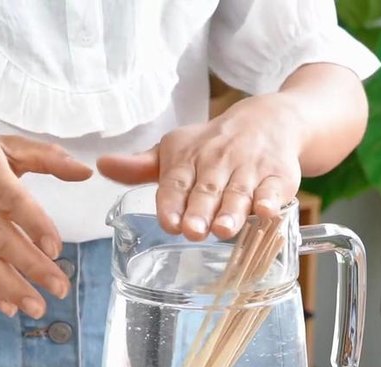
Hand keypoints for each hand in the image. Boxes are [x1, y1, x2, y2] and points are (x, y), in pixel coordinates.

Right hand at [0, 131, 92, 317]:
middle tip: (59, 287)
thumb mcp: (5, 144)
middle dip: (30, 265)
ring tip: (38, 306)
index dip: (33, 224)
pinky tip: (10, 307)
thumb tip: (84, 172)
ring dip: (11, 286)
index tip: (55, 248)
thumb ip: (47, 157)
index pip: (9, 198)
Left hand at [97, 94, 304, 240]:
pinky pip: (274, 189)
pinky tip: (266, 211)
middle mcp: (218, 161)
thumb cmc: (214, 145)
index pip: (176, 181)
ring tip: (224, 229)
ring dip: (232, 211)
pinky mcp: (279, 176)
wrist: (270, 120)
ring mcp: (250, 169)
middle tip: (193, 231)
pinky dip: (271, 200)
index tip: (168, 221)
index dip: (171, 202)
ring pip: (239, 193)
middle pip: (207, 190)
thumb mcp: (177, 151)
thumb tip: (101, 166)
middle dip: (200, 211)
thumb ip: (141, 167)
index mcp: (188, 157)